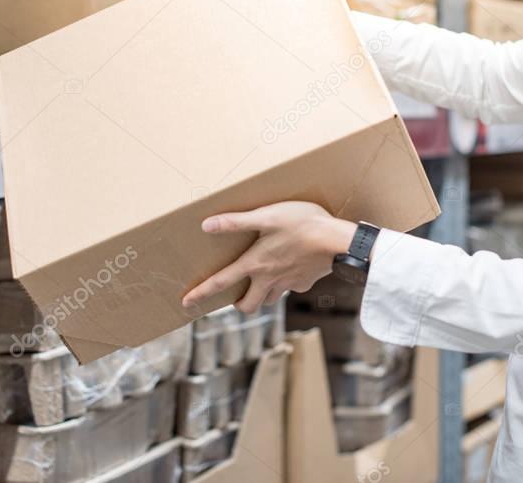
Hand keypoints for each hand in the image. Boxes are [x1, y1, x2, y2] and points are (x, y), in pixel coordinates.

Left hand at [181, 201, 356, 313]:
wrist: (338, 241)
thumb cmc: (301, 224)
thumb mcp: (267, 216)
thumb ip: (236, 222)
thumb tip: (206, 225)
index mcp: (255, 264)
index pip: (220, 282)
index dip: (200, 294)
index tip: (185, 304)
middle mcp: (268, 279)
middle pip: (248, 306)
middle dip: (240, 304)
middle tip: (238, 296)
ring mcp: (288, 284)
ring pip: (270, 299)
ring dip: (263, 294)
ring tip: (265, 279)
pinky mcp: (305, 283)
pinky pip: (292, 287)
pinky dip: (288, 281)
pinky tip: (294, 265)